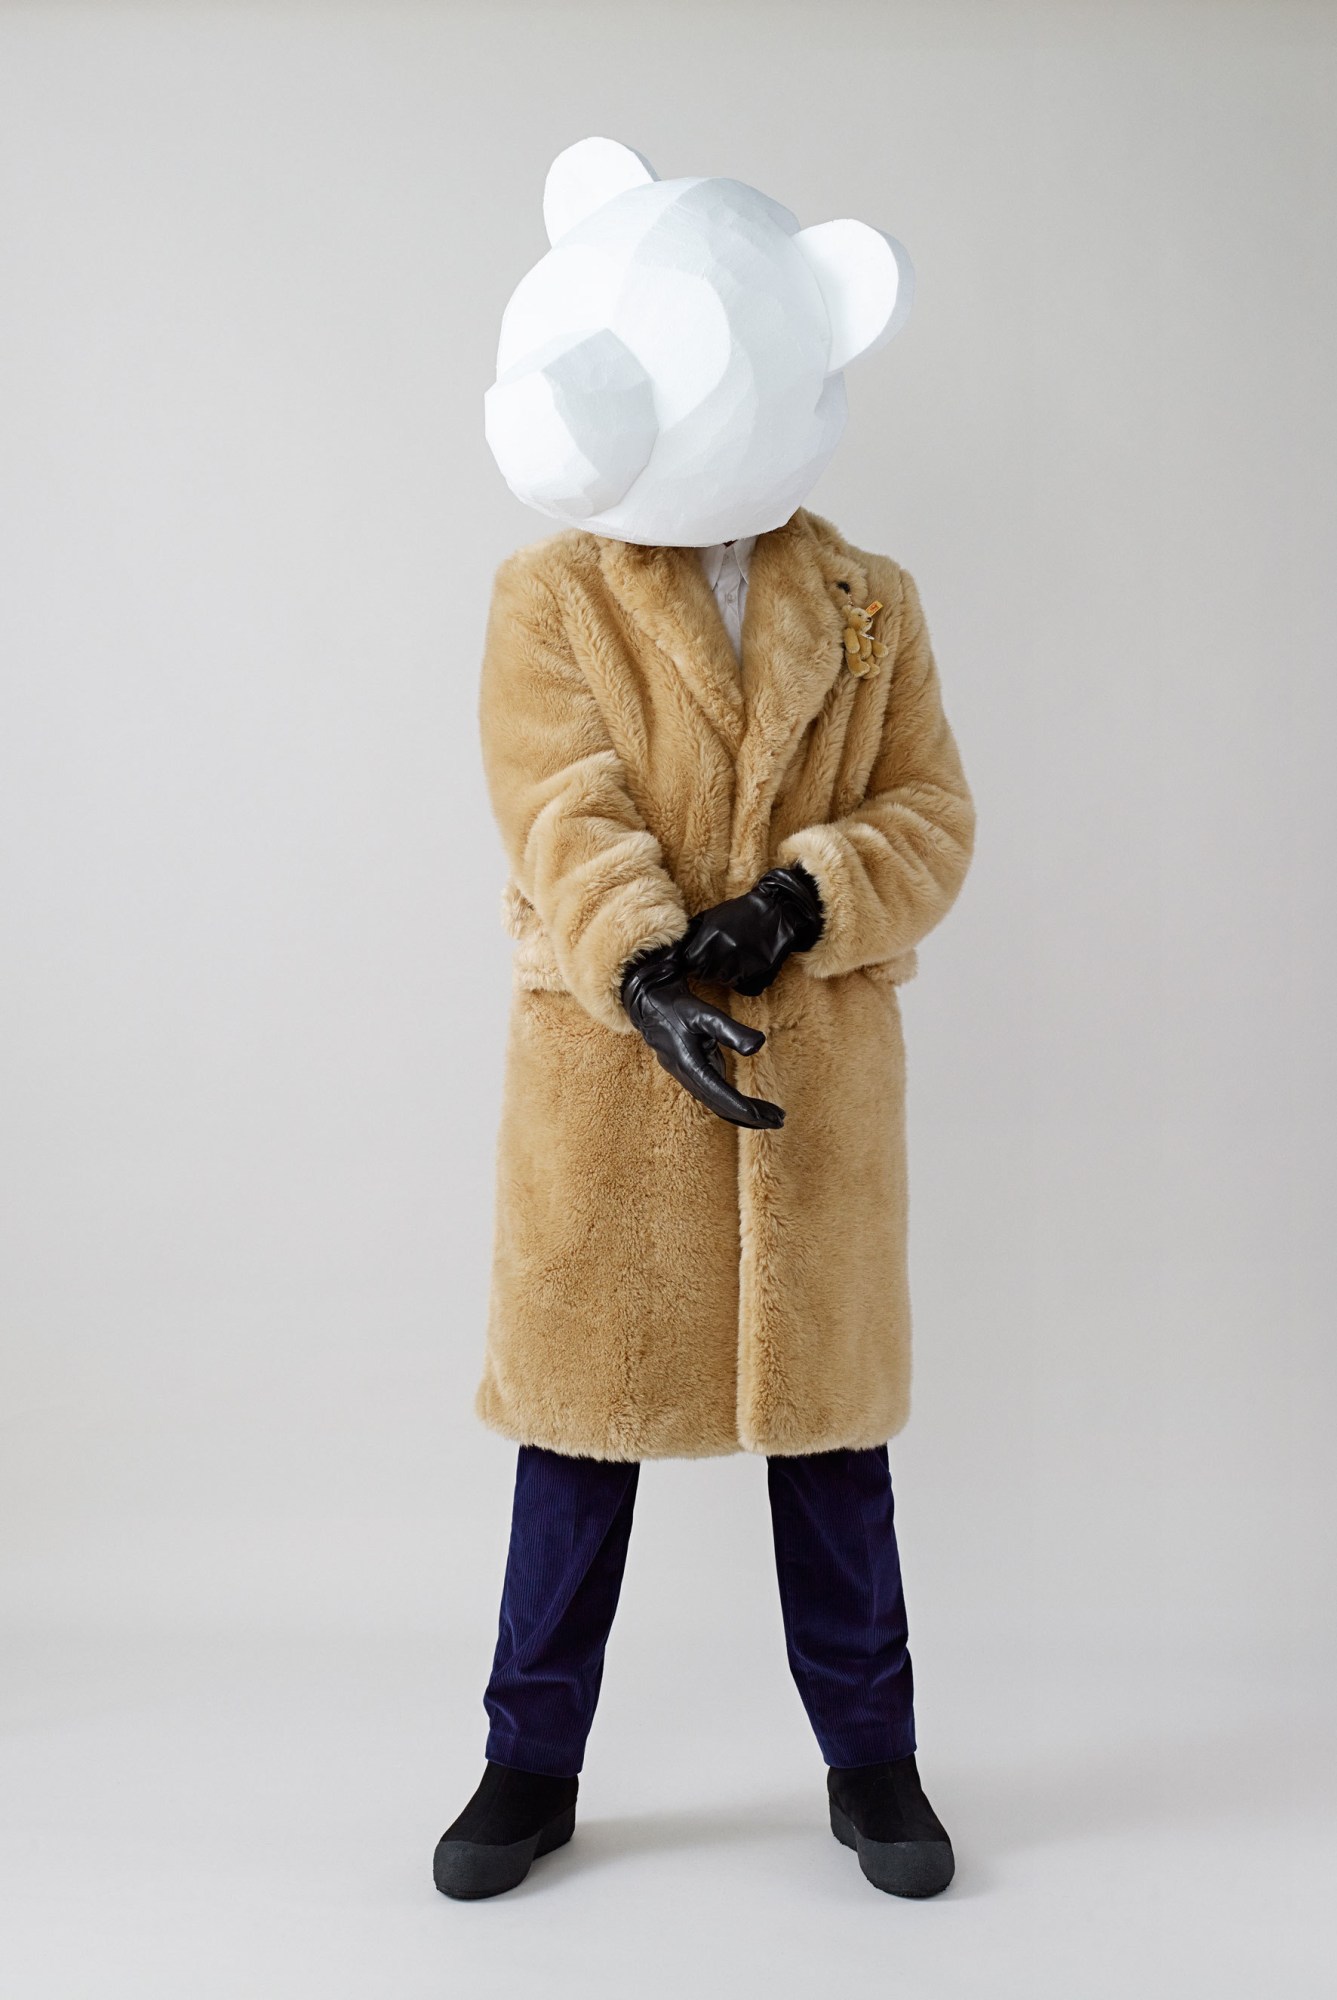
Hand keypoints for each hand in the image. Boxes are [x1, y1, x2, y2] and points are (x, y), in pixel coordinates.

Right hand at [621, 945, 784, 1128]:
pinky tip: (753, 1108)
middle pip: (722, 1106)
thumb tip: (759, 1046)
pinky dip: (734, 1105)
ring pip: (719, 1105)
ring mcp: (689, 1078)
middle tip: (780, 1121)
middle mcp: (688, 1077)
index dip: (742, 1108)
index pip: (719, 1094)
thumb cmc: (677, 1007)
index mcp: (689, 1066)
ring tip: (773, 1119)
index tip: (765, 1117)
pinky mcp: (694, 1074)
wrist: (650, 1004)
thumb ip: (731, 1030)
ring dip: (745, 1115)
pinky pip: (716, 1096)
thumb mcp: (704, 1014)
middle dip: (751, 1117)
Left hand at [678, 865, 823, 996]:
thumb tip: (678, 949)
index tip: (695, 959)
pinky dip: (739, 977)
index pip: (690, 964)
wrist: (774, 911)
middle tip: (715, 958)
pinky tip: (743, 962)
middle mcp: (723, 955)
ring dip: (723, 974)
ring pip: (722, 981)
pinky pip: (740, 984)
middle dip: (705, 969)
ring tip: (731, 957)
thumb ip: (693, 934)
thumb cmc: (739, 913)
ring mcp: (740, 966)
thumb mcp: (711, 916)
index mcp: (709, 940)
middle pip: (704, 976)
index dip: (691, 962)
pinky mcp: (755, 974)